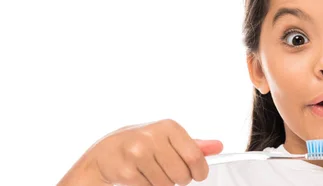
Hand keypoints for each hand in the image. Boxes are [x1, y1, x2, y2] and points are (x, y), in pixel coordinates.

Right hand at [58, 119, 222, 185]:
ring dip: (162, 183)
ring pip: (167, 184)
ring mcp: (137, 153)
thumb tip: (218, 147)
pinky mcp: (126, 170)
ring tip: (152, 172)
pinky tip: (140, 175)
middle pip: (182, 175)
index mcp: (168, 127)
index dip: (200, 171)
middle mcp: (152, 136)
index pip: (194, 156)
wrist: (104, 154)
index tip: (198, 174)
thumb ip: (193, 145)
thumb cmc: (139, 144)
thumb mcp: (167, 139)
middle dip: (178, 179)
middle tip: (168, 171)